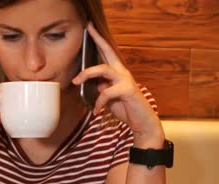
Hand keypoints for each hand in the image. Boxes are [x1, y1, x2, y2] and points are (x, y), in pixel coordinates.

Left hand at [72, 23, 163, 145]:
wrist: (141, 122)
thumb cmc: (126, 108)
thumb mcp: (109, 96)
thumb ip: (102, 87)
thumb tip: (94, 83)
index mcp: (118, 72)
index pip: (107, 52)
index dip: (99, 39)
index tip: (90, 26)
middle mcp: (123, 72)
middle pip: (107, 52)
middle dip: (97, 40)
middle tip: (87, 28)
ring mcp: (126, 80)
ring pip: (103, 69)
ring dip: (87, 73)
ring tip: (76, 81)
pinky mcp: (128, 90)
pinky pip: (106, 93)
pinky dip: (98, 102)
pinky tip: (96, 111)